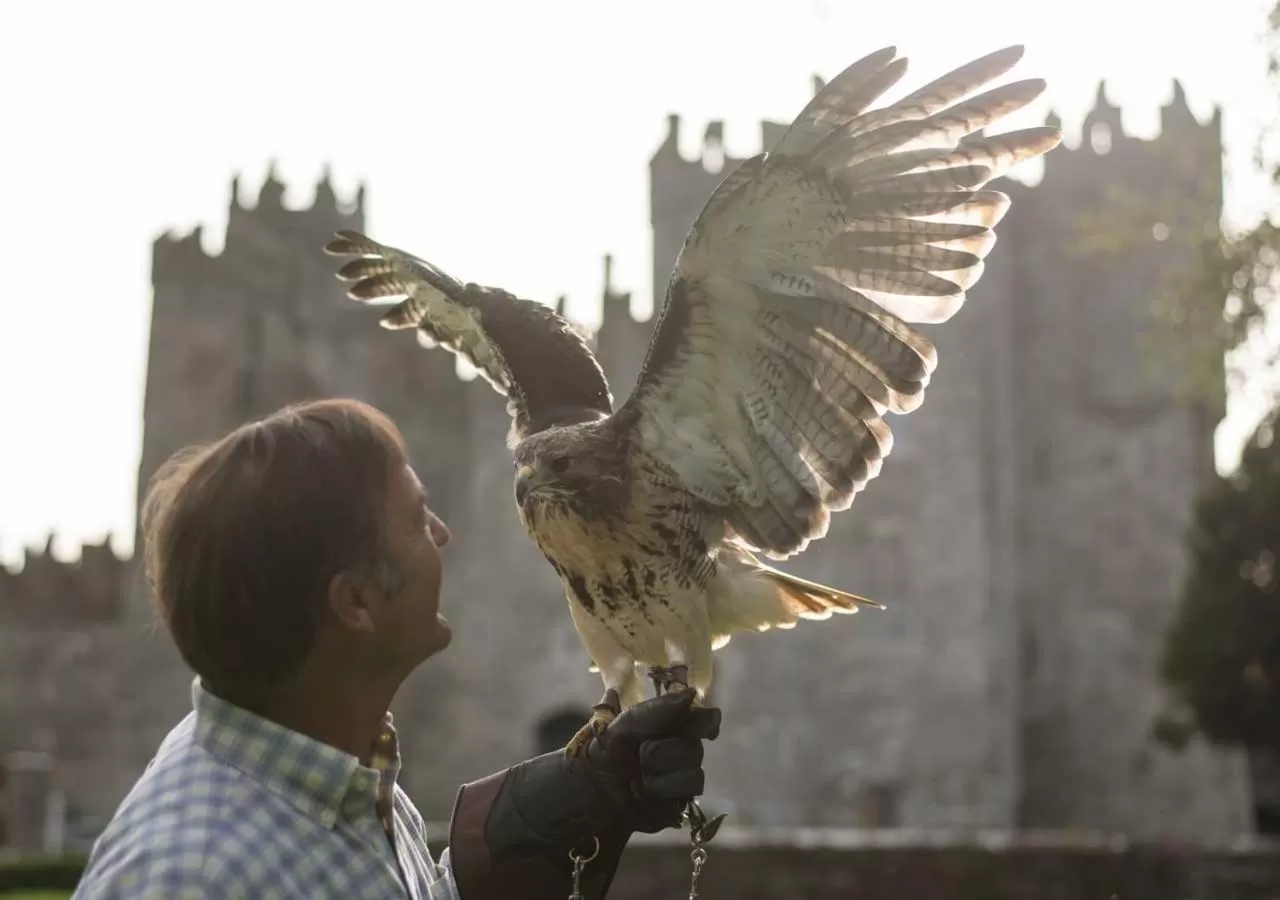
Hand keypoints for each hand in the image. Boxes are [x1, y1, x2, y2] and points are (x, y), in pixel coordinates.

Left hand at [583, 690, 720, 832]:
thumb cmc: (607, 749)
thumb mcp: (624, 724)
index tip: (705, 728)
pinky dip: (660, 788)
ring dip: (660, 770)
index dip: (708, 722)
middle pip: (696, 746)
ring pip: (694, 770)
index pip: (705, 719)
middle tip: (640, 753)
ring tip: (638, 774)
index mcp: (674, 724)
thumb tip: (690, 694)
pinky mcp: (681, 801)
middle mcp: (685, 748)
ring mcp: (685, 776)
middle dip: (663, 749)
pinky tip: (642, 789)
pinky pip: (686, 792)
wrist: (590, 787)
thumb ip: (657, 710)